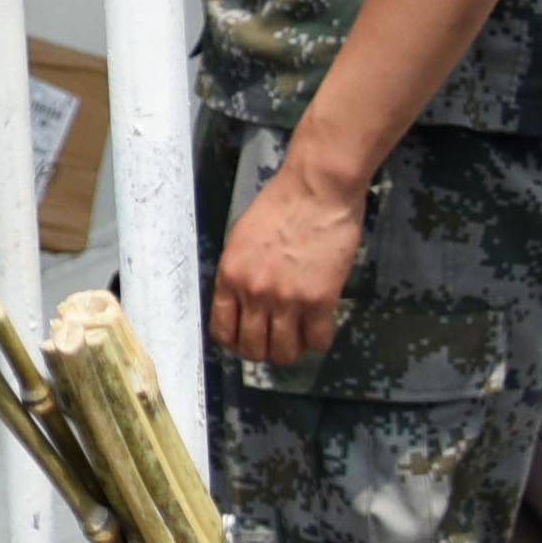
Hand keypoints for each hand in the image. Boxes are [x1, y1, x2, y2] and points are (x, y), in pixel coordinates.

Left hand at [210, 155, 368, 366]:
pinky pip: (317, 340)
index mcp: (230, 276)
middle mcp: (253, 293)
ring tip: (298, 337)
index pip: (222, 331)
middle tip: (275, 342)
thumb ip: (239, 273)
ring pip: (284, 352)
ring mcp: (286, 299)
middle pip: (252, 348)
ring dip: (291, 351)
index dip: (235, 342)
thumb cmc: (280, 206)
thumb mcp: (241, 239)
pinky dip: (318, 341)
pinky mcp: (319, 300)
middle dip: (263, 352)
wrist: (316, 190)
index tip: (246, 339)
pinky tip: (319, 328)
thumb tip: (240, 302)